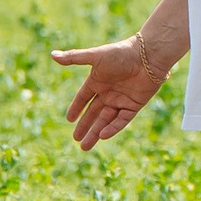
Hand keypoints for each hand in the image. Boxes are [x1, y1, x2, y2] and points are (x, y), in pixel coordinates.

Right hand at [49, 36, 169, 150]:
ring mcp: (121, 100)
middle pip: (94, 113)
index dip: (76, 108)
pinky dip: (112, 128)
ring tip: (85, 146)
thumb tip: (52, 54)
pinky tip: (103, 136)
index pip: (84, 98)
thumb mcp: (95, 56)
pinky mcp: (134, 105)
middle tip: (76, 139)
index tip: (69, 120)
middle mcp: (109, 92)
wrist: (148, 56)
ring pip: (106, 120)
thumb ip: (74, 58)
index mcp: (98, 81)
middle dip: (85, 126)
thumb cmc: (121, 53)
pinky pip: (121, 120)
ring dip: (96, 133)